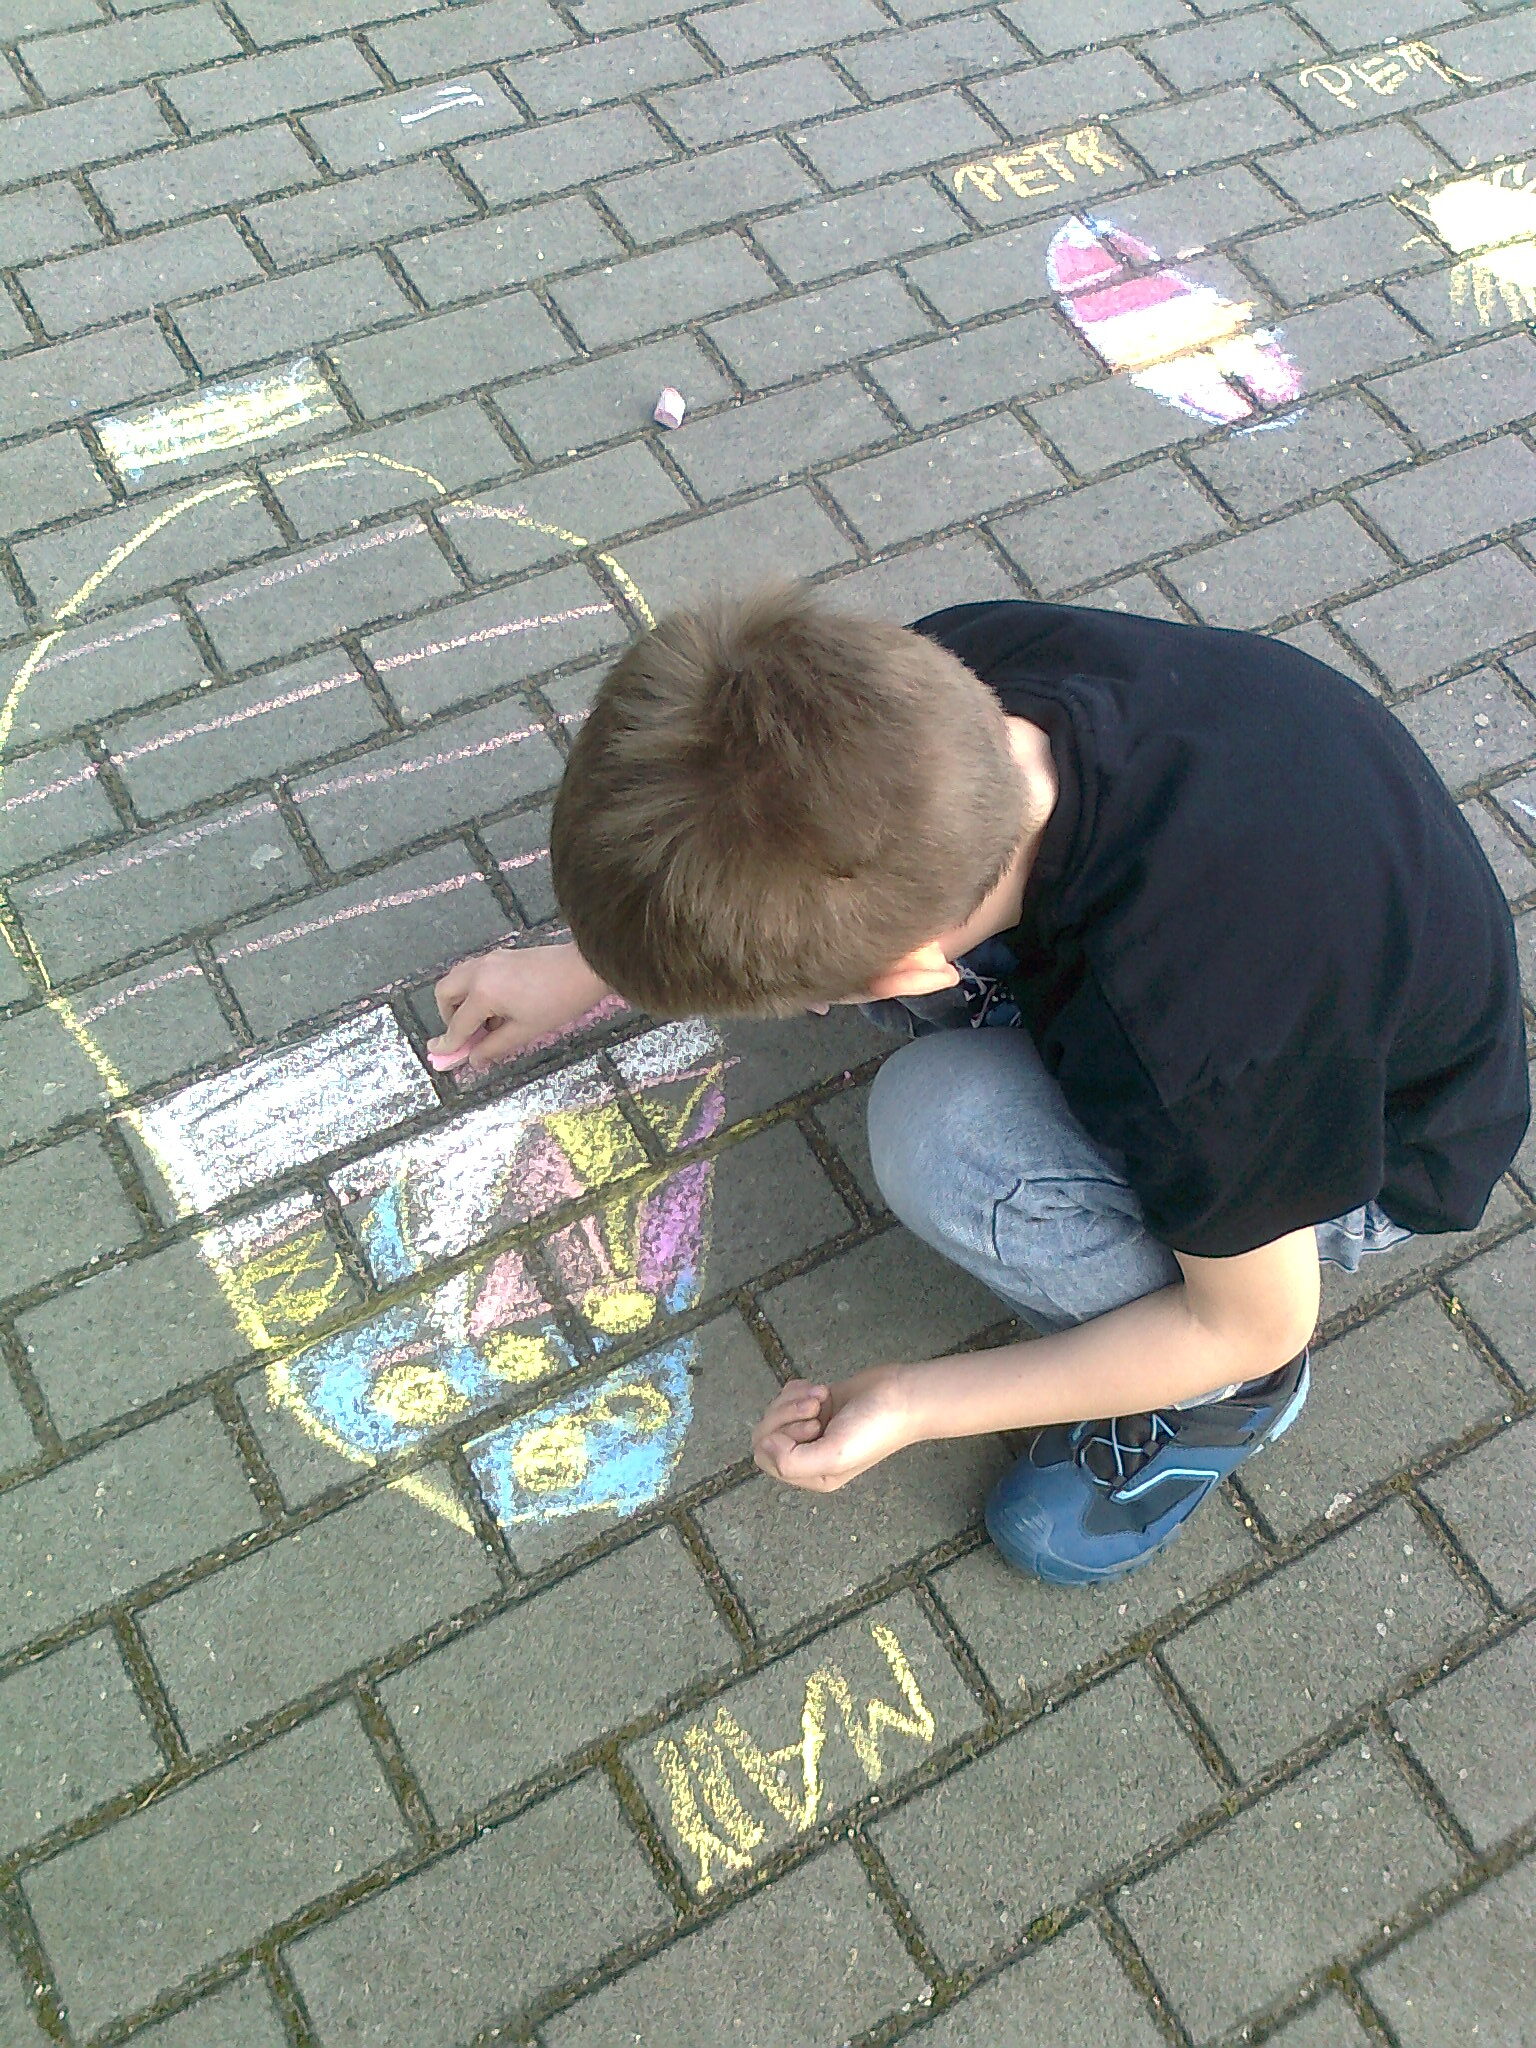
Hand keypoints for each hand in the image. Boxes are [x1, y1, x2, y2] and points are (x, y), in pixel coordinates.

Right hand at [429, 943, 610, 1073]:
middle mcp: (479, 971)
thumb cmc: (559, 1002)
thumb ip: (494, 1046)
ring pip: (457, 979)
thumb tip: (474, 1059)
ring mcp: (489, 959)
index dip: (450, 1044)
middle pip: (445, 993)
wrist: (584, 969)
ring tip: (483, 1023)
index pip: (458, 1024)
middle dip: (448, 1017)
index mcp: (483, 992)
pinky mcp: (501, 956)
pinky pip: (474, 973)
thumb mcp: (525, 1031)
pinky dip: (474, 990)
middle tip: (466, 1035)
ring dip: (460, 1002)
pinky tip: (496, 1008)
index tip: (442, 1058)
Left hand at [751, 1367, 919, 1491]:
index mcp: (813, 1475)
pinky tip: (822, 1391)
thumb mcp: (833, 1456)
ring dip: (795, 1400)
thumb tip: (764, 1445)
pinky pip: (788, 1395)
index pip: (766, 1459)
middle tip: (816, 1411)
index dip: (780, 1437)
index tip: (812, 1426)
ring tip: (822, 1398)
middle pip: (768, 1434)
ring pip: (777, 1412)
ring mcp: (813, 1428)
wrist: (902, 1394)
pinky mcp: (816, 1405)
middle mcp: (809, 1454)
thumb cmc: (872, 1428)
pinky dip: (800, 1389)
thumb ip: (791, 1462)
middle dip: (787, 1415)